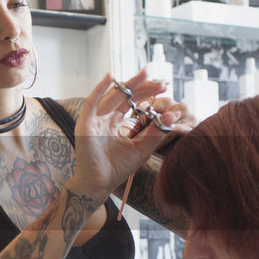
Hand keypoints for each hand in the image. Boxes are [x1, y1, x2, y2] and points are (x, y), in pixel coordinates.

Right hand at [69, 72, 181, 201]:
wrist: (100, 184)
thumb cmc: (117, 168)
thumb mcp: (142, 148)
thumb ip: (156, 132)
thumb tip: (174, 115)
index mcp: (114, 122)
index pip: (131, 101)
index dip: (147, 93)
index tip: (164, 87)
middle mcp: (103, 118)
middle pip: (123, 95)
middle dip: (143, 86)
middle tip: (162, 81)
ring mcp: (93, 119)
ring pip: (112, 95)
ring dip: (128, 84)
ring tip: (145, 74)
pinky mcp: (84, 124)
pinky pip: (91, 102)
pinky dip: (99, 89)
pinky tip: (110, 77)